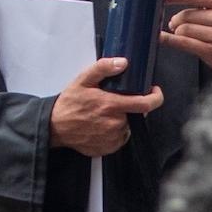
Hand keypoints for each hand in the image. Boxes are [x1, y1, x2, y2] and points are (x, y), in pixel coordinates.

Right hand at [49, 57, 163, 155]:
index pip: (145, 104)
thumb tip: (123, 62)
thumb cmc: (70, 102)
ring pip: (128, 126)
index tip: (154, 91)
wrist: (55, 127)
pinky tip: (102, 124)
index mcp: (112, 105)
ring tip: (106, 112)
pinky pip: (120, 138)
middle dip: (131, 105)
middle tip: (115, 100)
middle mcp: (115, 124)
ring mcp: (112, 139)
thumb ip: (103, 68)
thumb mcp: (84, 79)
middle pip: (137, 114)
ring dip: (123, 118)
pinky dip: (116, 131)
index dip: (155, 97)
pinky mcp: (108, 149)